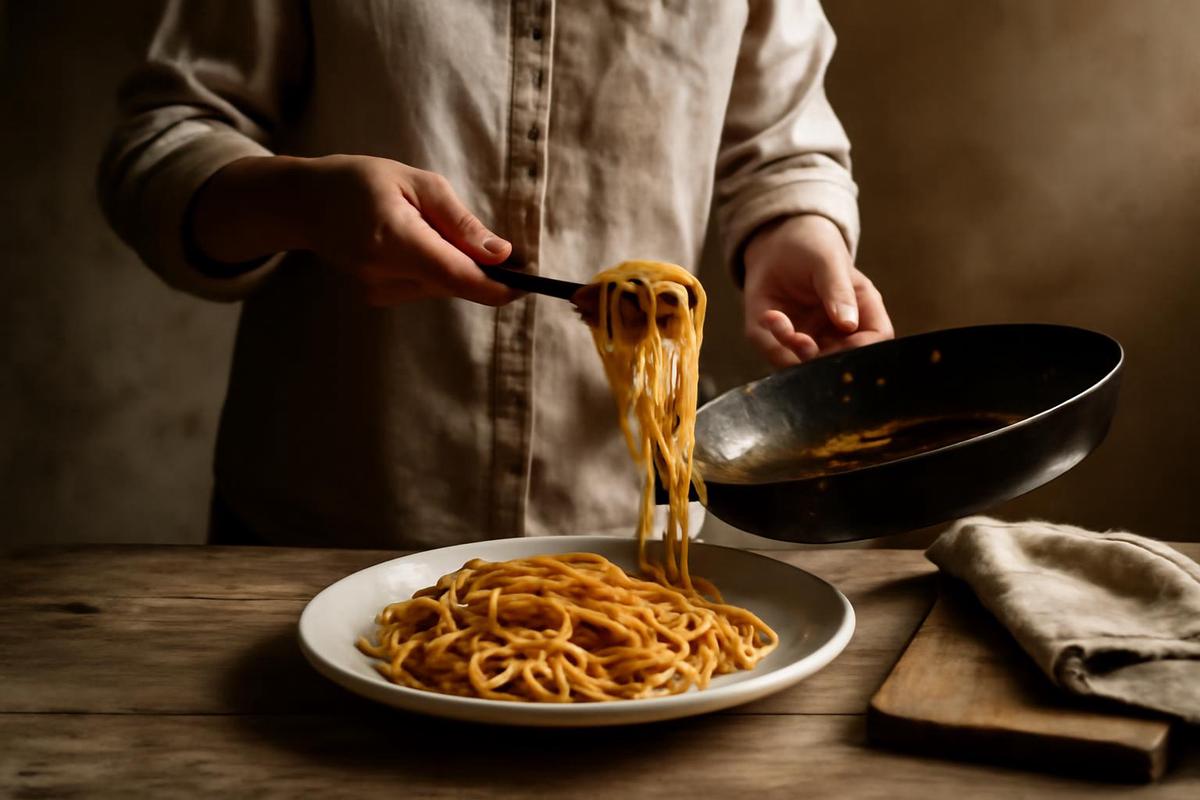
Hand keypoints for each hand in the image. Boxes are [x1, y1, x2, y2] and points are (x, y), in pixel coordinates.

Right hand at [190, 155, 517, 306]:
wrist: (306, 203)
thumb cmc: (362, 181)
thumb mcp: (417, 183)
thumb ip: (460, 222)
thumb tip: (501, 254)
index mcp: (393, 239)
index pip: (456, 277)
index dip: (497, 286)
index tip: (528, 283)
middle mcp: (382, 274)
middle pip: (454, 283)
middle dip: (481, 268)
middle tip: (490, 242)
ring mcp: (376, 290)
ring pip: (442, 286)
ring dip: (453, 264)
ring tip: (428, 227)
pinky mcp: (376, 297)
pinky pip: (424, 287)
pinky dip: (434, 268)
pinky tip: (414, 243)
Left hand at [742, 214, 892, 367]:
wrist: (777, 245)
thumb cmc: (812, 248)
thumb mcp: (828, 261)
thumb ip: (838, 291)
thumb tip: (848, 324)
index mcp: (862, 311)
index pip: (877, 342)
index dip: (863, 351)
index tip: (842, 345)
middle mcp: (839, 333)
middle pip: (840, 363)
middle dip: (819, 358)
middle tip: (799, 339)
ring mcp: (812, 340)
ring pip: (806, 366)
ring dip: (790, 350)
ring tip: (776, 318)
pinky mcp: (783, 342)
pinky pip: (778, 356)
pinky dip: (771, 341)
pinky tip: (769, 315)